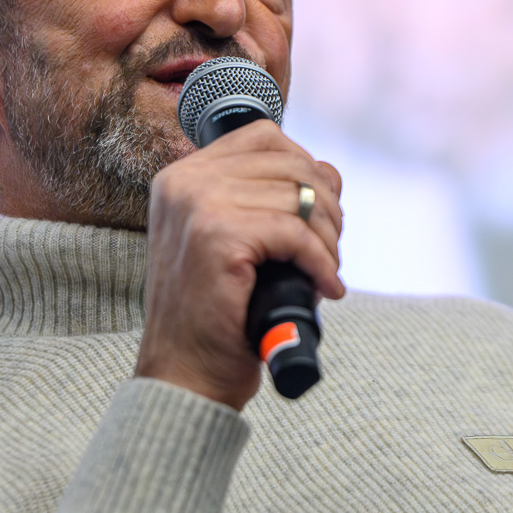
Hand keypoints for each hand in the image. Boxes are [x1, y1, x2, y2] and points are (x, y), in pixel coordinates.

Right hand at [135, 120, 344, 410]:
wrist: (185, 375)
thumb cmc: (217, 314)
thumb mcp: (236, 240)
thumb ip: (267, 200)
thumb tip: (330, 174)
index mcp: (182, 176)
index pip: (265, 137)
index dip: (306, 169)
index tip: (317, 215)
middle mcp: (184, 181)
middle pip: (290, 163)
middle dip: (326, 207)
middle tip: (330, 250)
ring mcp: (198, 204)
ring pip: (299, 197)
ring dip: (329, 238)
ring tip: (326, 270)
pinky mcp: (217, 235)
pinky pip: (296, 233)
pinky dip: (322, 262)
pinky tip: (326, 287)